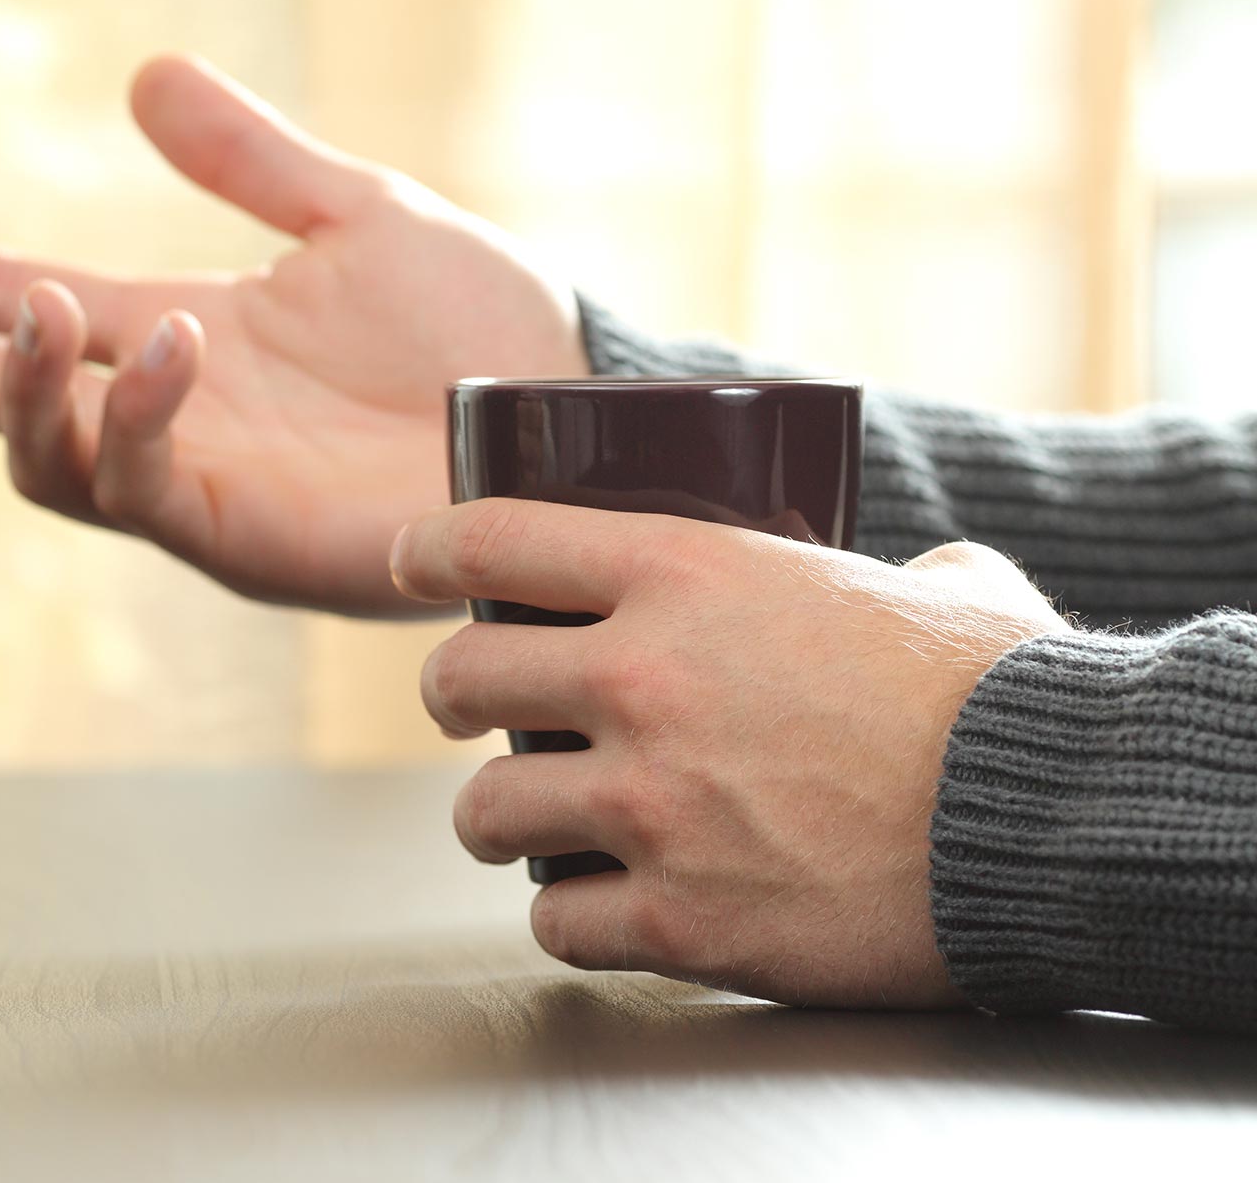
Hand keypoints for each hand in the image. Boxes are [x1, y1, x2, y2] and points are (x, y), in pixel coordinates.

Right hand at [0, 54, 581, 615]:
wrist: (569, 411)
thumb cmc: (477, 328)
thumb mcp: (353, 215)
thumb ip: (248, 158)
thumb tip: (145, 77)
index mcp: (176, 341)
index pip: (23, 303)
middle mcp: (165, 420)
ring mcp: (196, 486)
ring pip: (50, 461)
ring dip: (20, 388)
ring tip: (36, 306)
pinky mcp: (242, 538)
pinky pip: (150, 487)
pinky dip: (141, 415)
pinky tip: (171, 344)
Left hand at [392, 500, 1071, 1006]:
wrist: (1053, 816)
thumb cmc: (999, 692)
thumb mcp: (924, 586)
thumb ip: (880, 571)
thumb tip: (917, 580)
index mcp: (686, 575)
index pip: (497, 540)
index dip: (430, 550)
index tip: (410, 562)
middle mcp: (643, 683)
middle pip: (460, 682)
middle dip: (451, 699)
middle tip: (469, 714)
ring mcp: (651, 807)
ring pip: (486, 816)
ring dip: (498, 823)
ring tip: (527, 827)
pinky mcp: (679, 919)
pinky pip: (558, 923)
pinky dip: (572, 919)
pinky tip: (601, 909)